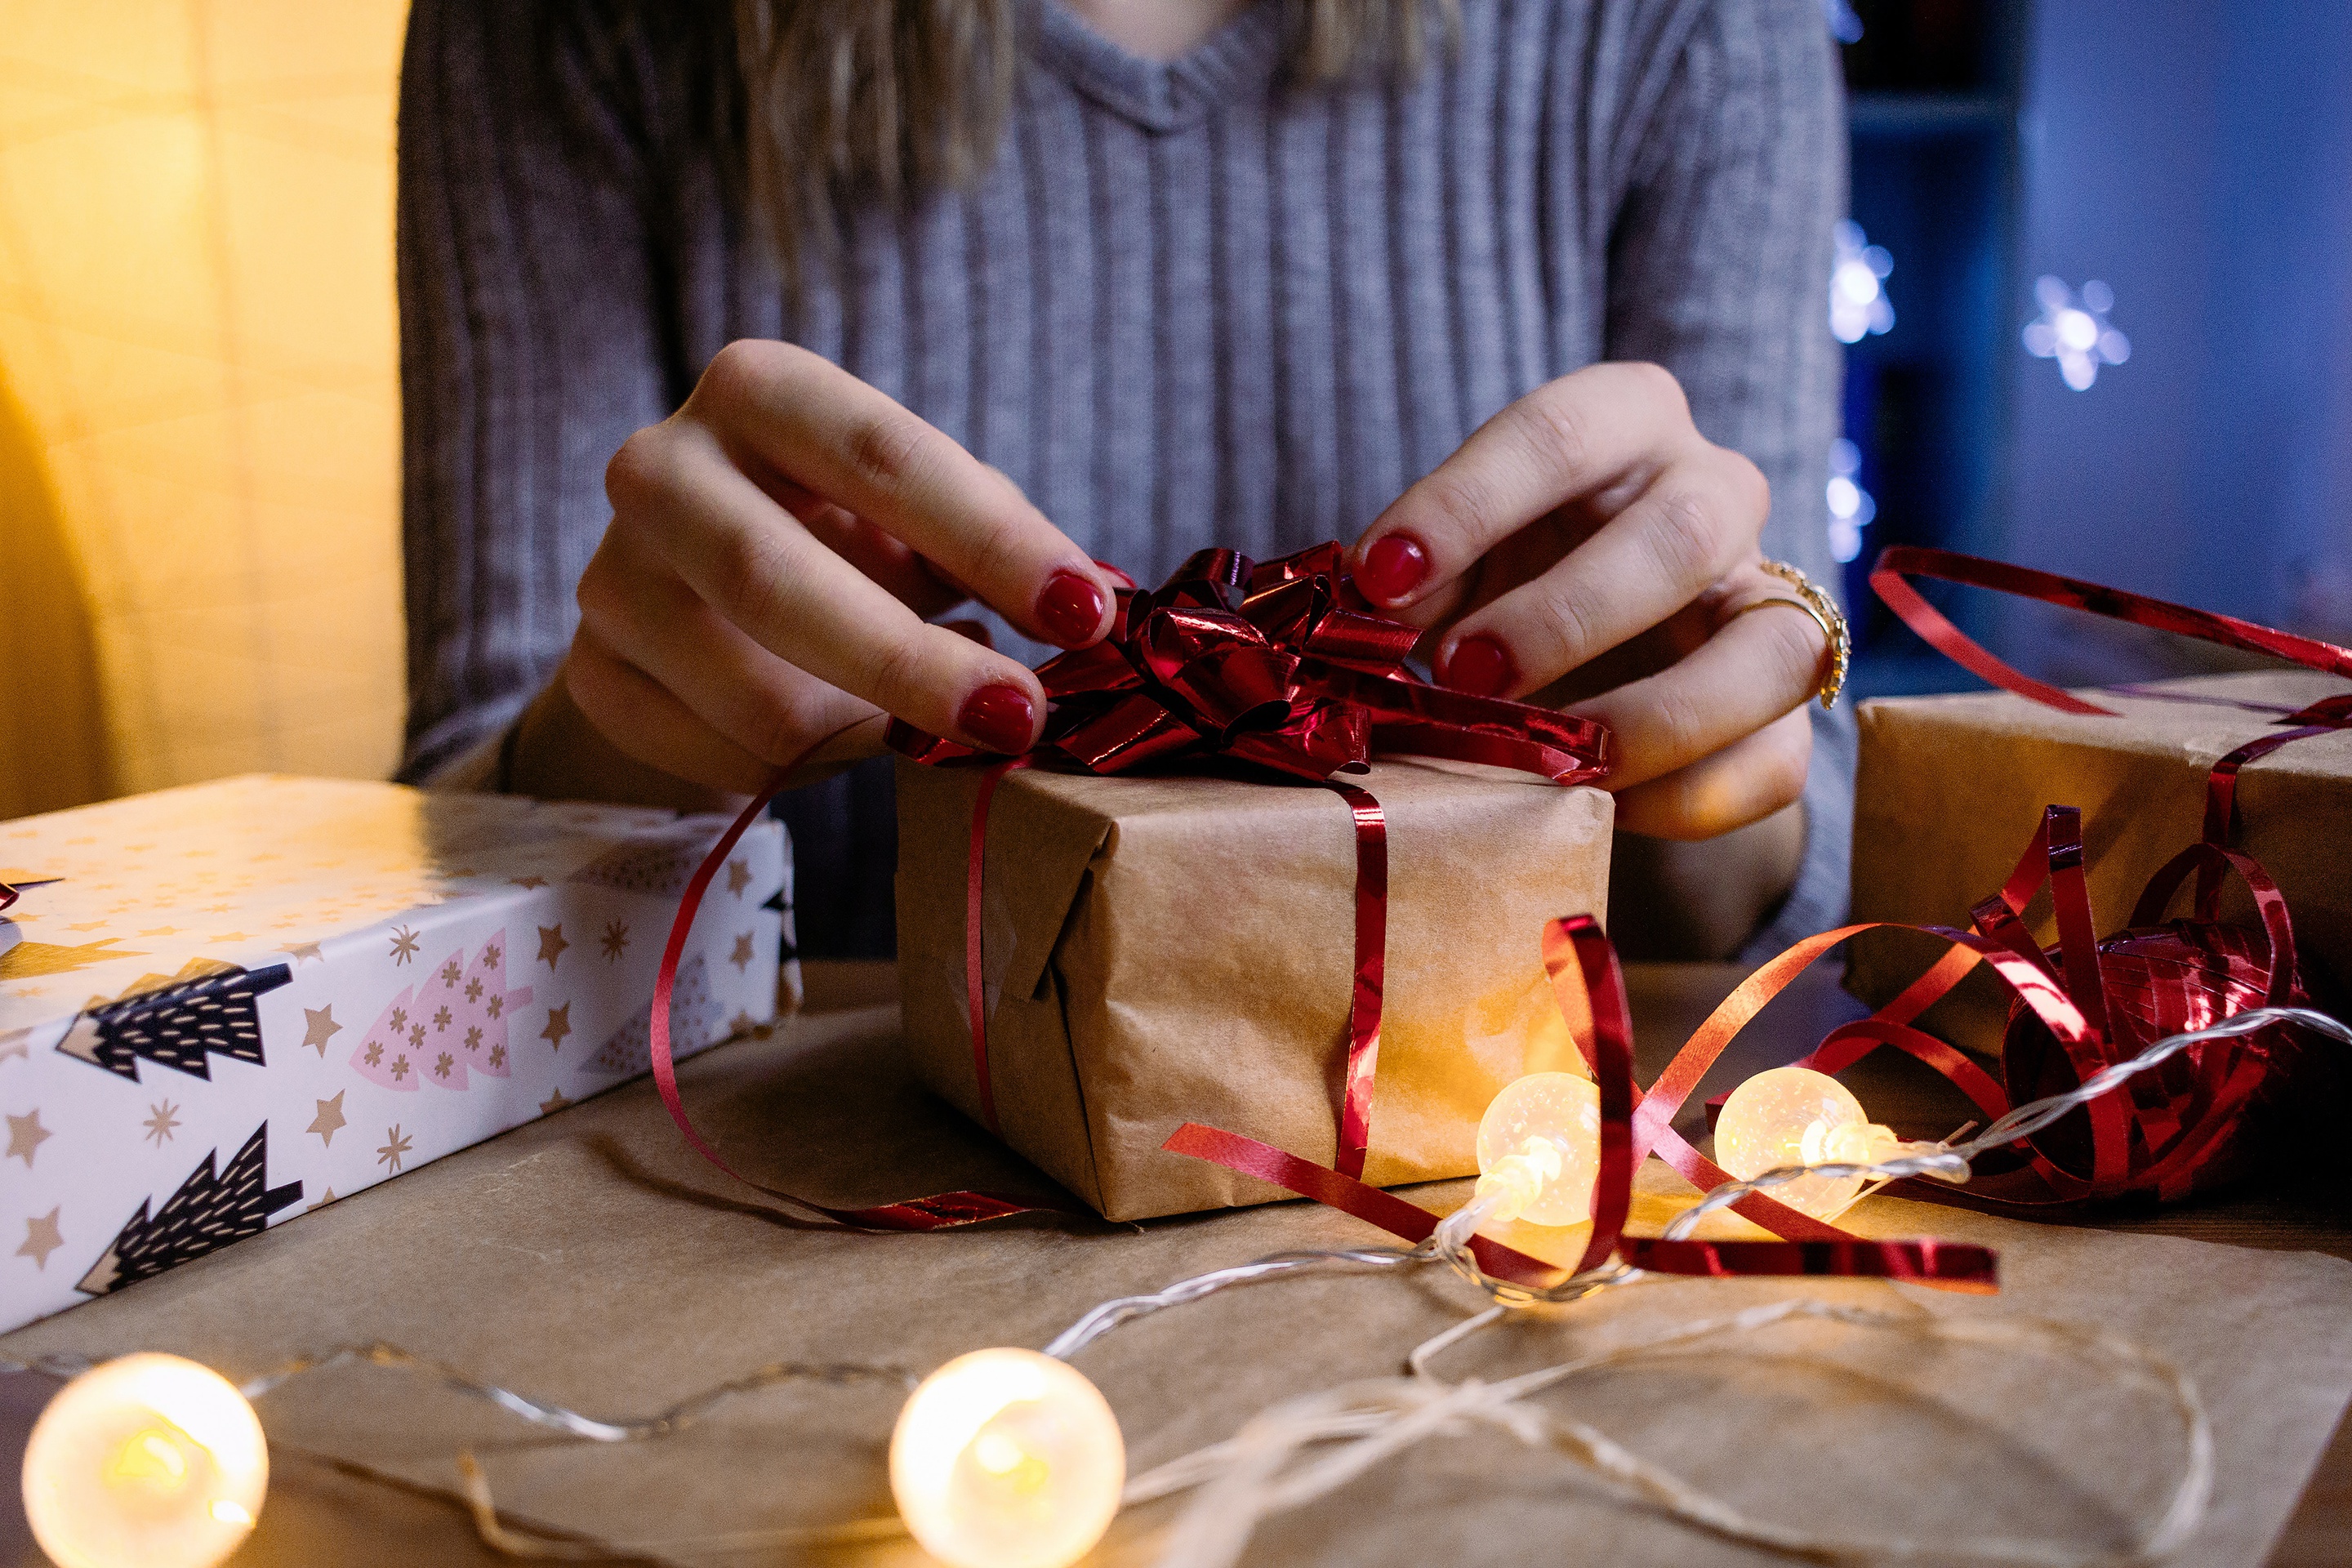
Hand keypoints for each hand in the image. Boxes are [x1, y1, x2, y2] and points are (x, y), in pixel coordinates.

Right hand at [558, 341, 1120, 795]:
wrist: (703, 603)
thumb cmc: (843, 538)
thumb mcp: (917, 512)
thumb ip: (995, 538)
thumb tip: (1096, 602)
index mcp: (760, 391)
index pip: (881, 454)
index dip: (991, 537)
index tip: (1084, 612)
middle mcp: (661, 467)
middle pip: (774, 579)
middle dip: (911, 663)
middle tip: (1020, 719)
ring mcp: (612, 577)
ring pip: (750, 697)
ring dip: (863, 733)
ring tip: (919, 727)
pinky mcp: (594, 676)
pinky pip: (721, 758)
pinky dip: (802, 771)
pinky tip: (831, 739)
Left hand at [1349, 362, 1826, 840]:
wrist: (1596, 652)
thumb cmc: (1508, 577)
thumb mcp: (1453, 559)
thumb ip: (1414, 577)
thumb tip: (1366, 614)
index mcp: (1626, 421)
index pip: (1558, 433)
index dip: (1466, 505)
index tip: (1381, 576)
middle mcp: (1716, 490)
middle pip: (1681, 531)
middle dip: (1566, 614)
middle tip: (1466, 676)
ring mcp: (1769, 596)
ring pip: (1769, 648)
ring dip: (1653, 716)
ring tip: (1553, 762)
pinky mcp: (1784, 706)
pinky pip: (1775, 758)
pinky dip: (1689, 795)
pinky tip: (1602, 809)